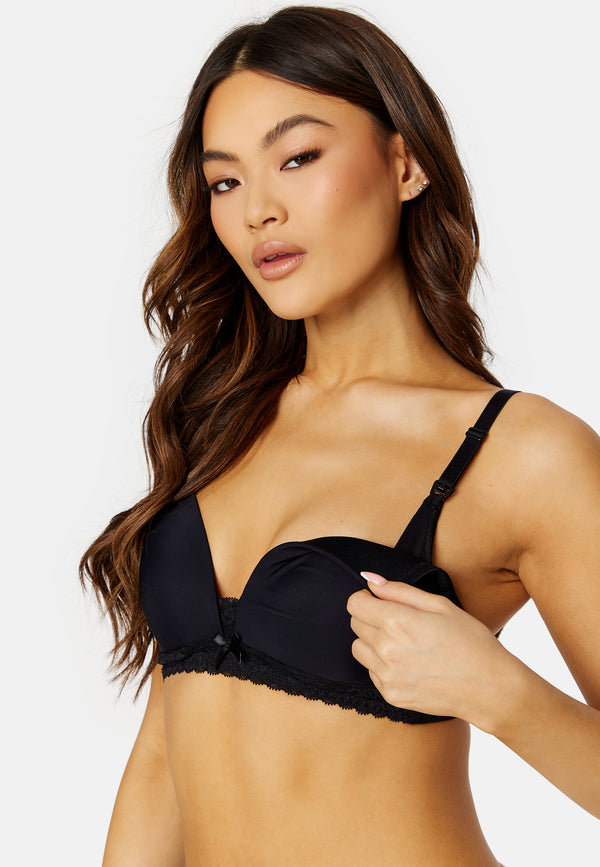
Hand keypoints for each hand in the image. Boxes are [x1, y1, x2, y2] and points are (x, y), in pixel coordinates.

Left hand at [347, 572, 513, 727]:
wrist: (489, 687)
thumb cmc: (470, 641)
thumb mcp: (439, 605)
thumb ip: (399, 590)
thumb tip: (370, 580)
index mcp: (397, 621)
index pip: (354, 603)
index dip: (366, 598)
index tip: (380, 601)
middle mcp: (386, 649)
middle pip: (355, 624)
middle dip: (370, 617)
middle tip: (399, 622)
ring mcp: (387, 675)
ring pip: (358, 649)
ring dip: (372, 642)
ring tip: (402, 643)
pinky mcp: (391, 695)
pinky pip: (371, 672)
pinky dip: (382, 665)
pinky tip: (408, 663)